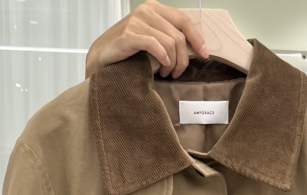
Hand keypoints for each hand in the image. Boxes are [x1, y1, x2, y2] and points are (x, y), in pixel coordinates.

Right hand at [85, 0, 208, 79]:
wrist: (102, 58)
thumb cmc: (128, 51)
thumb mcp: (152, 39)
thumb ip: (168, 37)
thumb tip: (192, 48)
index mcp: (154, 9)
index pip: (184, 20)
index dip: (197, 38)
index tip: (204, 54)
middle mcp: (146, 11)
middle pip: (178, 36)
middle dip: (182, 59)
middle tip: (177, 73)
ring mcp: (137, 21)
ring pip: (169, 43)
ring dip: (172, 63)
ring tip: (166, 73)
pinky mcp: (129, 35)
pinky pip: (155, 46)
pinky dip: (162, 58)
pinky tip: (162, 67)